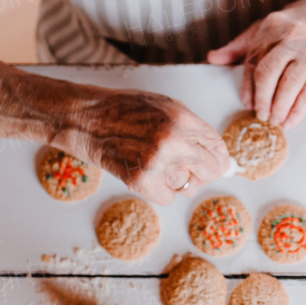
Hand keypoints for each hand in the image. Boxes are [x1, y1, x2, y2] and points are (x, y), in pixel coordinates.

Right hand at [73, 89, 229, 204]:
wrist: (85, 119)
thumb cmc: (124, 109)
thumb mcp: (165, 106)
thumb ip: (192, 127)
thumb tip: (216, 152)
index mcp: (182, 119)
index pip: (218, 147)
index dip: (220, 158)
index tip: (218, 164)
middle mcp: (174, 141)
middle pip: (210, 171)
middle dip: (203, 173)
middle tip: (191, 171)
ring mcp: (157, 163)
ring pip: (189, 186)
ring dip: (178, 180)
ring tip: (159, 165)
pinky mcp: (141, 182)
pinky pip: (168, 197)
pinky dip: (160, 191)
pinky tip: (147, 174)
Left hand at [206, 0, 305, 127]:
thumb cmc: (304, 18)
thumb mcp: (270, 24)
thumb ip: (242, 44)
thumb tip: (214, 58)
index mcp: (271, 26)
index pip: (253, 62)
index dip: (248, 87)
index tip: (248, 103)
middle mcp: (290, 37)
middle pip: (267, 74)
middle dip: (262, 100)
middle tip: (261, 115)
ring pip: (289, 85)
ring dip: (279, 108)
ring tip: (276, 121)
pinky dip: (299, 109)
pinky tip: (293, 120)